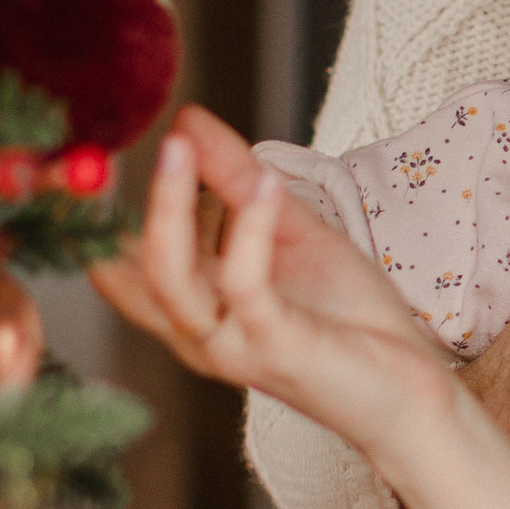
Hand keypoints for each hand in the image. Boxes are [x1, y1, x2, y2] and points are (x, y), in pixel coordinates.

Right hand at [97, 111, 438, 440]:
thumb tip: (188, 121)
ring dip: (172, 206)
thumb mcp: (290, 231)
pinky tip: (264, 185)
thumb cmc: (347, 317)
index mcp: (192, 307)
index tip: (102, 146)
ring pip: (170, 278)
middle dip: (124, 201)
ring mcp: (230, 345)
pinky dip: (249, 230)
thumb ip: (238, 180)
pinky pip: (244, 287)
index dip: (99, 211)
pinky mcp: (275, 347)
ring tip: (185, 146)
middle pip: (132, 268)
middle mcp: (196, 332)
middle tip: (142, 134)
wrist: (410, 387)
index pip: (120, 263)